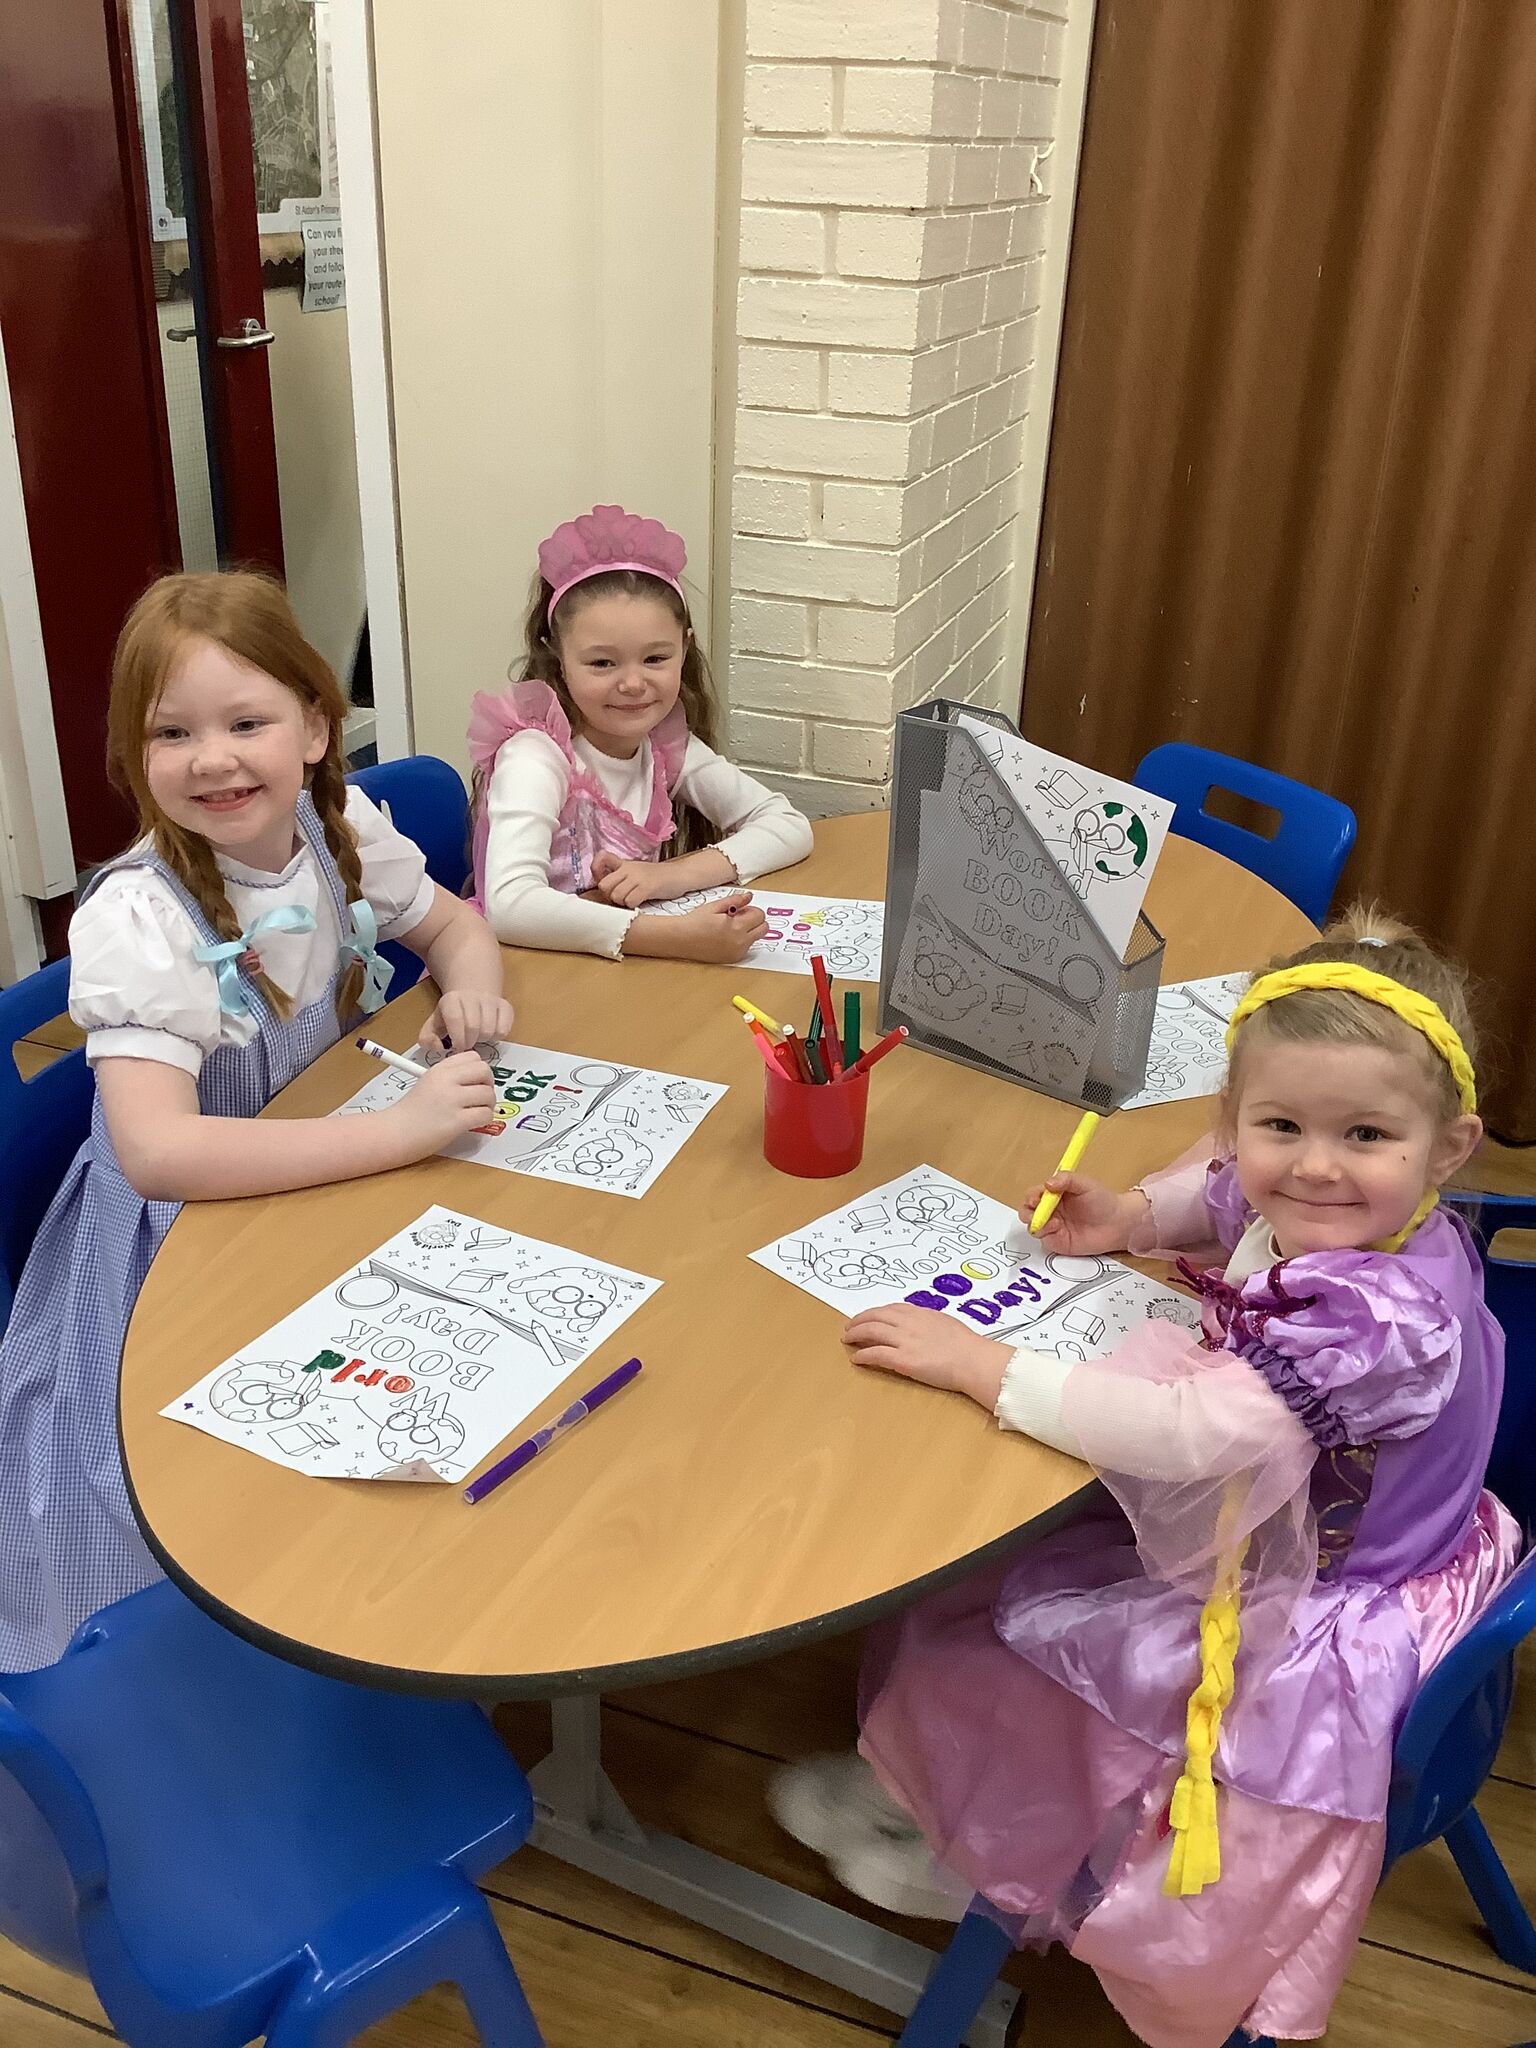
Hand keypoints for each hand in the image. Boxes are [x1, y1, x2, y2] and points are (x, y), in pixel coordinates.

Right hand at [386, 1052, 497, 1157]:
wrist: (395, 1132)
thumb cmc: (410, 1112)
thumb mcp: (428, 1083)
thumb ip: (450, 1078)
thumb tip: (477, 1081)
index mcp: (439, 1069)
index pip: (472, 1057)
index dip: (478, 1070)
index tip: (475, 1082)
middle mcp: (446, 1081)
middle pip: (484, 1071)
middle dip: (488, 1084)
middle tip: (481, 1097)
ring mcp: (452, 1100)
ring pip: (488, 1094)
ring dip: (488, 1105)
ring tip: (477, 1112)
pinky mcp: (457, 1121)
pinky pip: (485, 1114)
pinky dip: (484, 1119)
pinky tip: (474, 1123)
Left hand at [419, 989, 514, 1059]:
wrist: (472, 989)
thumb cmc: (452, 1012)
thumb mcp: (434, 1022)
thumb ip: (428, 1038)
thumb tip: (438, 1048)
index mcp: (452, 999)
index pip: (455, 1020)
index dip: (457, 1039)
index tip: (456, 1048)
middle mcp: (472, 996)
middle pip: (474, 1027)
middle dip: (469, 1042)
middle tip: (466, 1044)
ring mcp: (491, 1000)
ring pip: (490, 1030)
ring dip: (483, 1040)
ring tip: (476, 1036)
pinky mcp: (506, 1006)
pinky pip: (504, 1030)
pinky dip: (497, 1037)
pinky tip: (489, 1032)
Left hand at [590, 853, 680, 907]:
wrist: (681, 875)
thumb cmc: (659, 878)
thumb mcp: (637, 872)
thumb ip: (622, 877)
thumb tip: (606, 892)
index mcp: (624, 864)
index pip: (600, 860)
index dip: (597, 873)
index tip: (607, 884)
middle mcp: (629, 869)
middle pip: (604, 885)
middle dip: (610, 896)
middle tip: (622, 898)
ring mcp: (638, 877)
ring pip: (616, 896)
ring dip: (623, 903)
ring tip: (633, 900)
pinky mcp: (648, 887)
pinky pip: (630, 901)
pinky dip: (633, 906)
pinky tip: (641, 902)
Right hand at [667, 897, 767, 961]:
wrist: (680, 939)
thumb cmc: (694, 922)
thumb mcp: (715, 906)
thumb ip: (735, 901)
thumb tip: (749, 896)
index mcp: (736, 927)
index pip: (760, 916)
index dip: (751, 910)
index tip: (739, 910)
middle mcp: (740, 942)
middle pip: (764, 928)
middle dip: (755, 921)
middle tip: (738, 918)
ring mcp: (737, 952)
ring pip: (756, 938)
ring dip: (749, 931)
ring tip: (729, 928)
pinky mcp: (733, 959)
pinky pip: (746, 948)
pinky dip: (741, 941)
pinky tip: (726, 938)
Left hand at [842, 1304, 1007, 1408]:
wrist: (973, 1360)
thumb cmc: (967, 1346)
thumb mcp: (947, 1323)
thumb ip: (930, 1322)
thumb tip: (924, 1325)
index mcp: (921, 1313)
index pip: (891, 1308)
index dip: (875, 1312)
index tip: (868, 1316)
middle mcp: (909, 1323)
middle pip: (875, 1316)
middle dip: (859, 1320)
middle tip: (849, 1327)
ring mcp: (904, 1341)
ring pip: (871, 1331)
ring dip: (855, 1334)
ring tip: (847, 1339)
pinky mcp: (903, 1360)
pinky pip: (876, 1354)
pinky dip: (863, 1355)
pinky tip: (856, 1359)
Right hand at [1018, 1173, 1145, 1255]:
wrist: (1118, 1223)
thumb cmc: (1102, 1201)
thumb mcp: (1085, 1184)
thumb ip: (1066, 1180)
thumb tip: (1047, 1184)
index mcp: (1054, 1195)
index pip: (1034, 1195)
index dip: (1031, 1197)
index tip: (1035, 1199)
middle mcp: (1051, 1211)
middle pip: (1027, 1212)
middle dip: (1027, 1212)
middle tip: (1035, 1212)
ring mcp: (1053, 1227)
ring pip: (1033, 1227)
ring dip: (1037, 1223)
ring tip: (1053, 1221)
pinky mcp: (1058, 1242)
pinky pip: (1043, 1240)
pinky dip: (1045, 1234)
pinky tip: (1057, 1229)